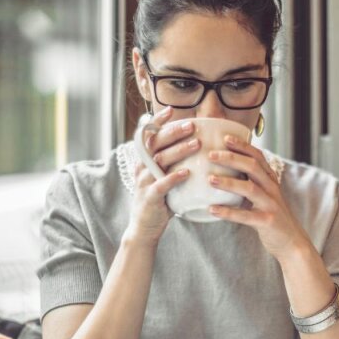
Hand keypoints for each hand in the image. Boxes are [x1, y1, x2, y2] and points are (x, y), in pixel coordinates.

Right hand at [125, 108, 200, 245]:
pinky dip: (174, 177)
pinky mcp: (150, 198)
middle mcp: (142, 168)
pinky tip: (187, 172)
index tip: (171, 110)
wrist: (145, 228)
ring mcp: (144, 182)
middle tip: (192, 125)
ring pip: (159, 161)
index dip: (158, 122)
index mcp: (145, 161)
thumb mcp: (165, 177)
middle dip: (174, 132)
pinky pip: (161, 185)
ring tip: (196, 144)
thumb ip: (174, 163)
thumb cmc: (160, 201)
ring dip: (178, 151)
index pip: (149, 136)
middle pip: (155, 144)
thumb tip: (196, 145)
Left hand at [206, 136, 312, 260]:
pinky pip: (246, 216)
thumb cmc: (271, 216)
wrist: (291, 241)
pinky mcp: (267, 222)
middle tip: (211, 155)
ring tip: (209, 179)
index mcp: (270, 180)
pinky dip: (228, 212)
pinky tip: (212, 209)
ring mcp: (271, 205)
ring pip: (250, 189)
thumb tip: (224, 171)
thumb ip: (250, 183)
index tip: (225, 138)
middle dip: (232, 158)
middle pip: (253, 167)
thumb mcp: (264, 196)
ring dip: (229, 183)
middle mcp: (272, 189)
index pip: (258, 157)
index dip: (243, 146)